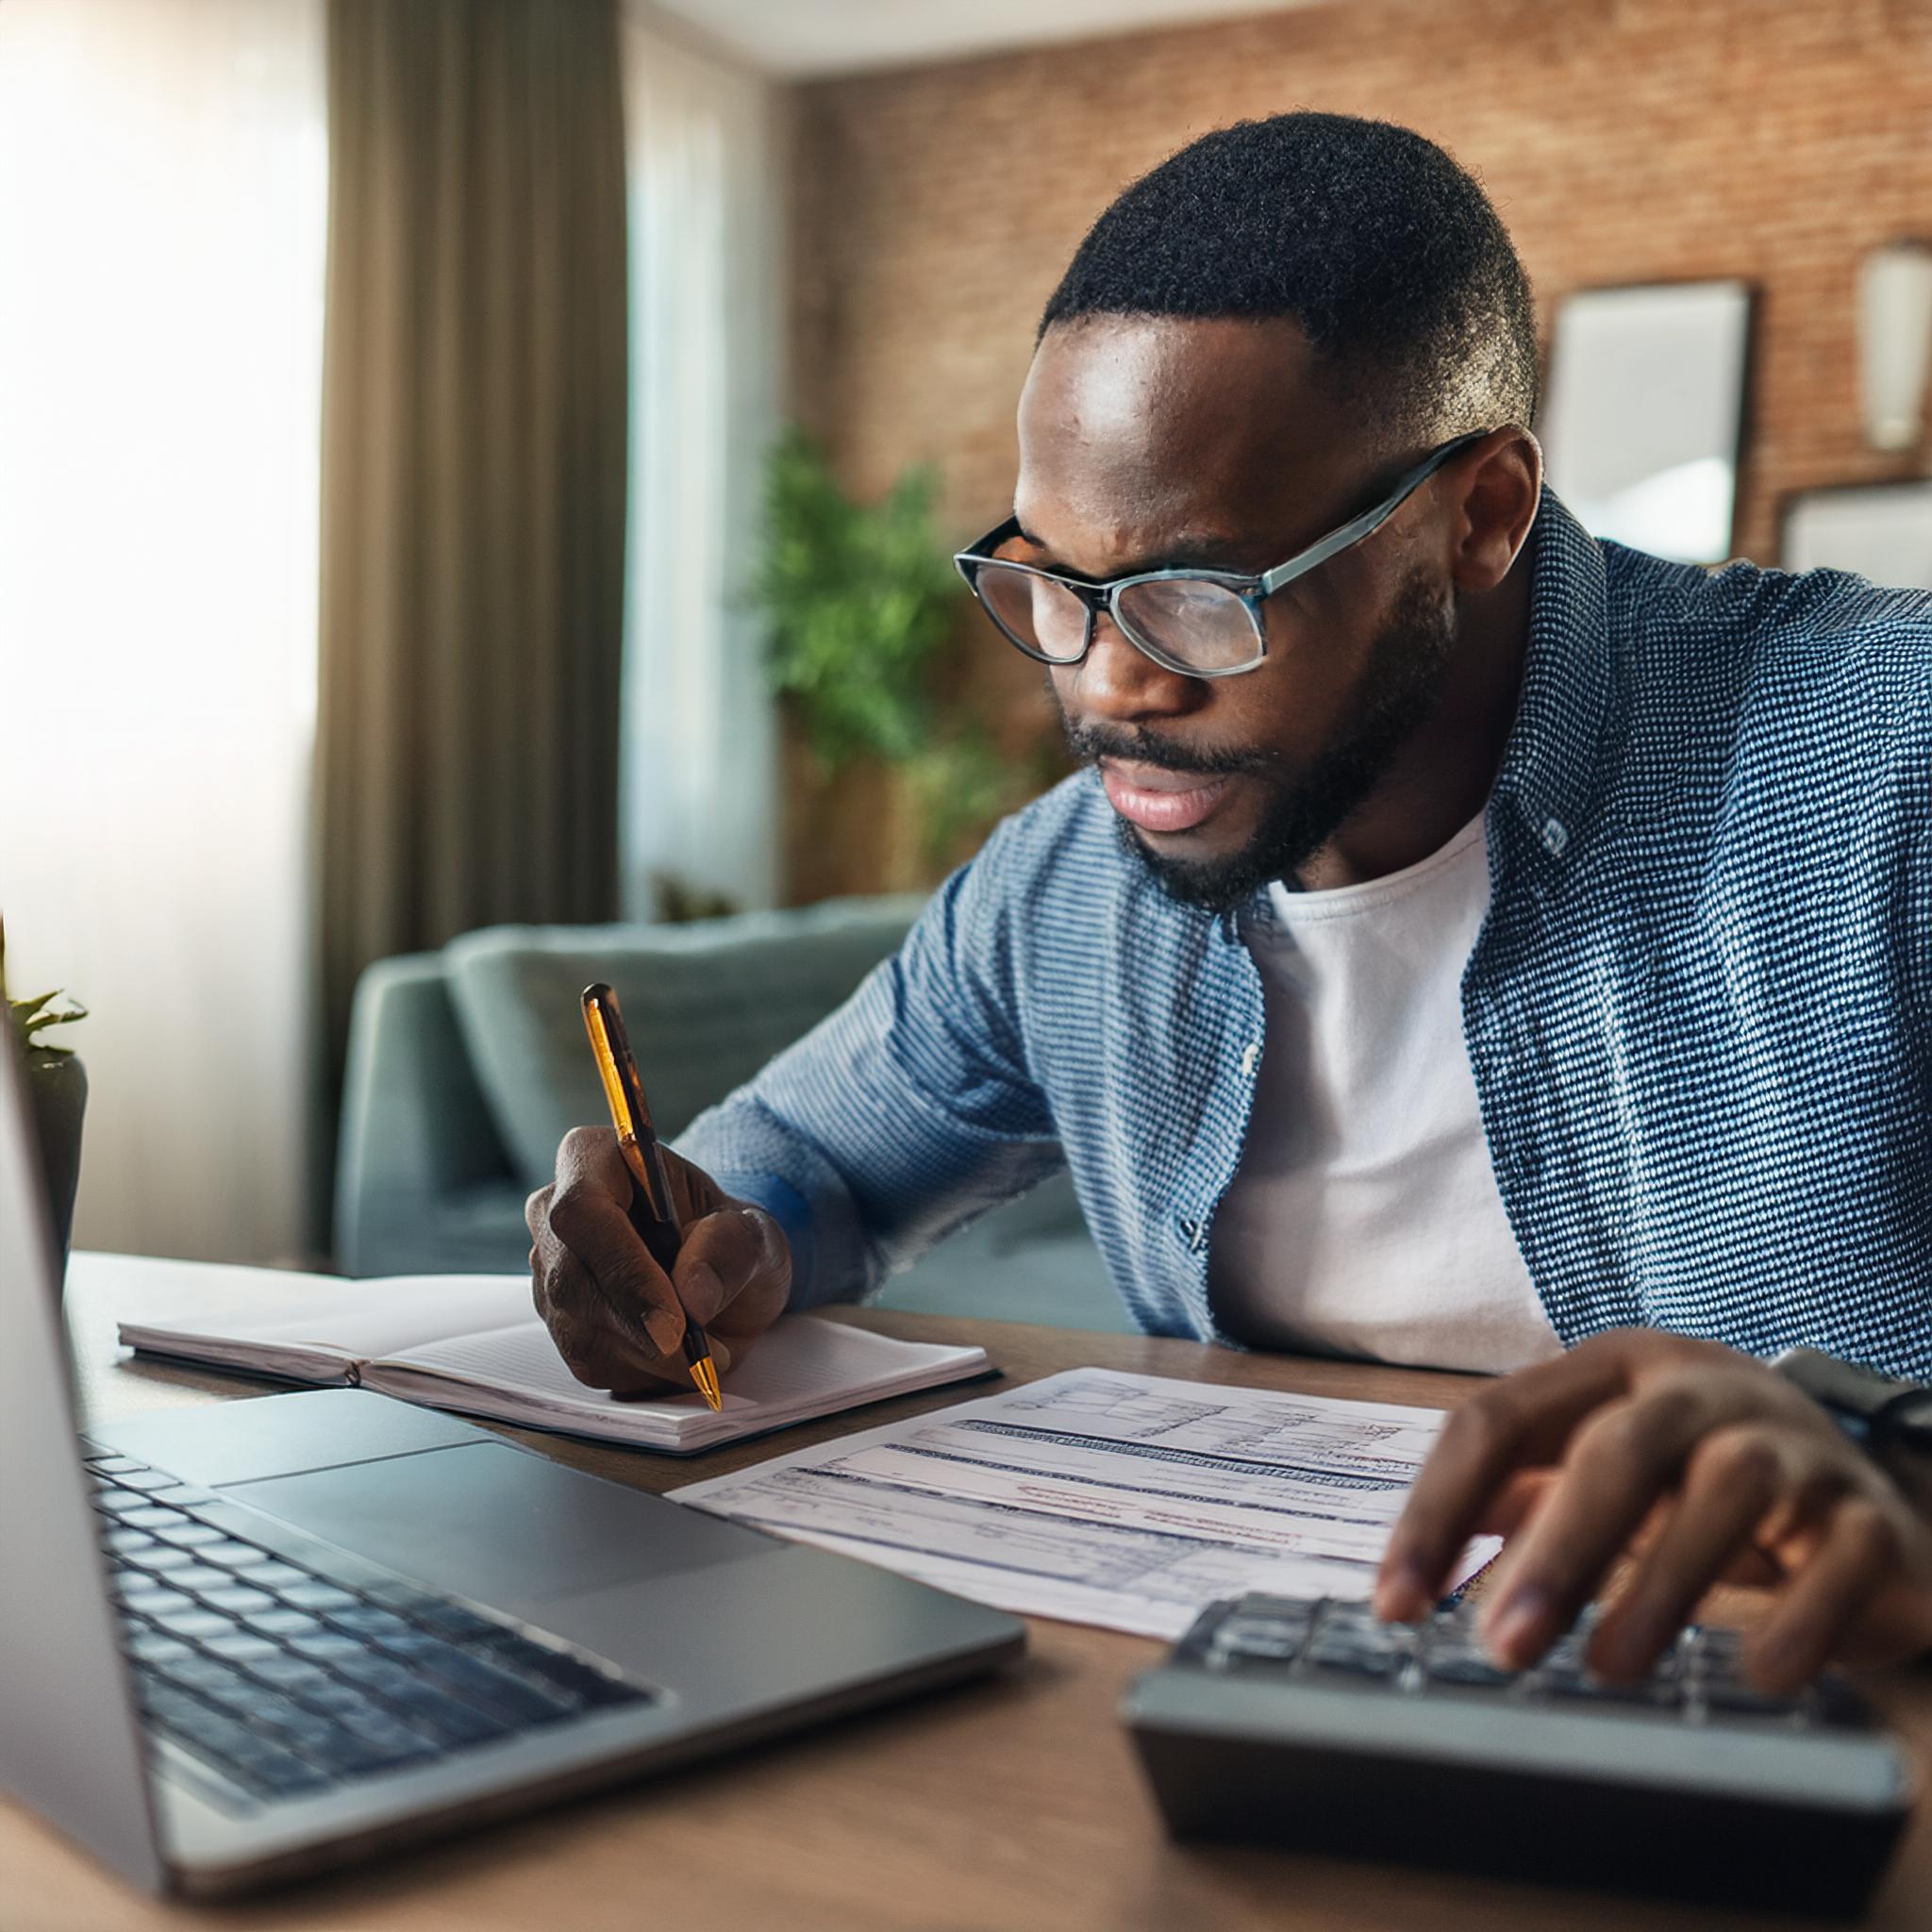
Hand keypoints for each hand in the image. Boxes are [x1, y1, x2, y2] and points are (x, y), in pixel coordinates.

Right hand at [526, 1128, 791, 1396]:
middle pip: (572, 1278)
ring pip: (578, 1328)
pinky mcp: (559, 1322)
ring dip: (648, 1354)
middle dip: (638, 1325)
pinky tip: (679, 1356)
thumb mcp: (755, 1231)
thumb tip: (693, 1293)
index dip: (623, 1268)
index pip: (583, 1211)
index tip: (673, 1319)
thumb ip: (732, 1249)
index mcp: (594, 1158)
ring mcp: (550, 1270)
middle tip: (699, 1353)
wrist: (720, 1272)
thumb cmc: (730, 1237)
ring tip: (708, 1350)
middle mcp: (554, 1212)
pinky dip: (641, 1370)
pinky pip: (588, 1360)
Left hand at [1374, 1329, 1931, 1693]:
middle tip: (1502, 1646)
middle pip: (1619, 1449)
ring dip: (1663, 1583)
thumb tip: (1408, 1569)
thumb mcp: (1595, 1466)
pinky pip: (1842, 1555)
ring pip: (1730, 1489)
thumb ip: (1510, 1501)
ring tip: (1608, 1668)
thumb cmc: (1691, 1478)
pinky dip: (1799, 1617)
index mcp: (1611, 1372)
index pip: (1501, 1421)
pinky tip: (1758, 1675)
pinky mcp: (1871, 1514)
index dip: (1439, 1510)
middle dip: (1556, 1551)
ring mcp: (1793, 1445)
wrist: (1854, 1483)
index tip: (1395, 1602)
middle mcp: (1701, 1391)